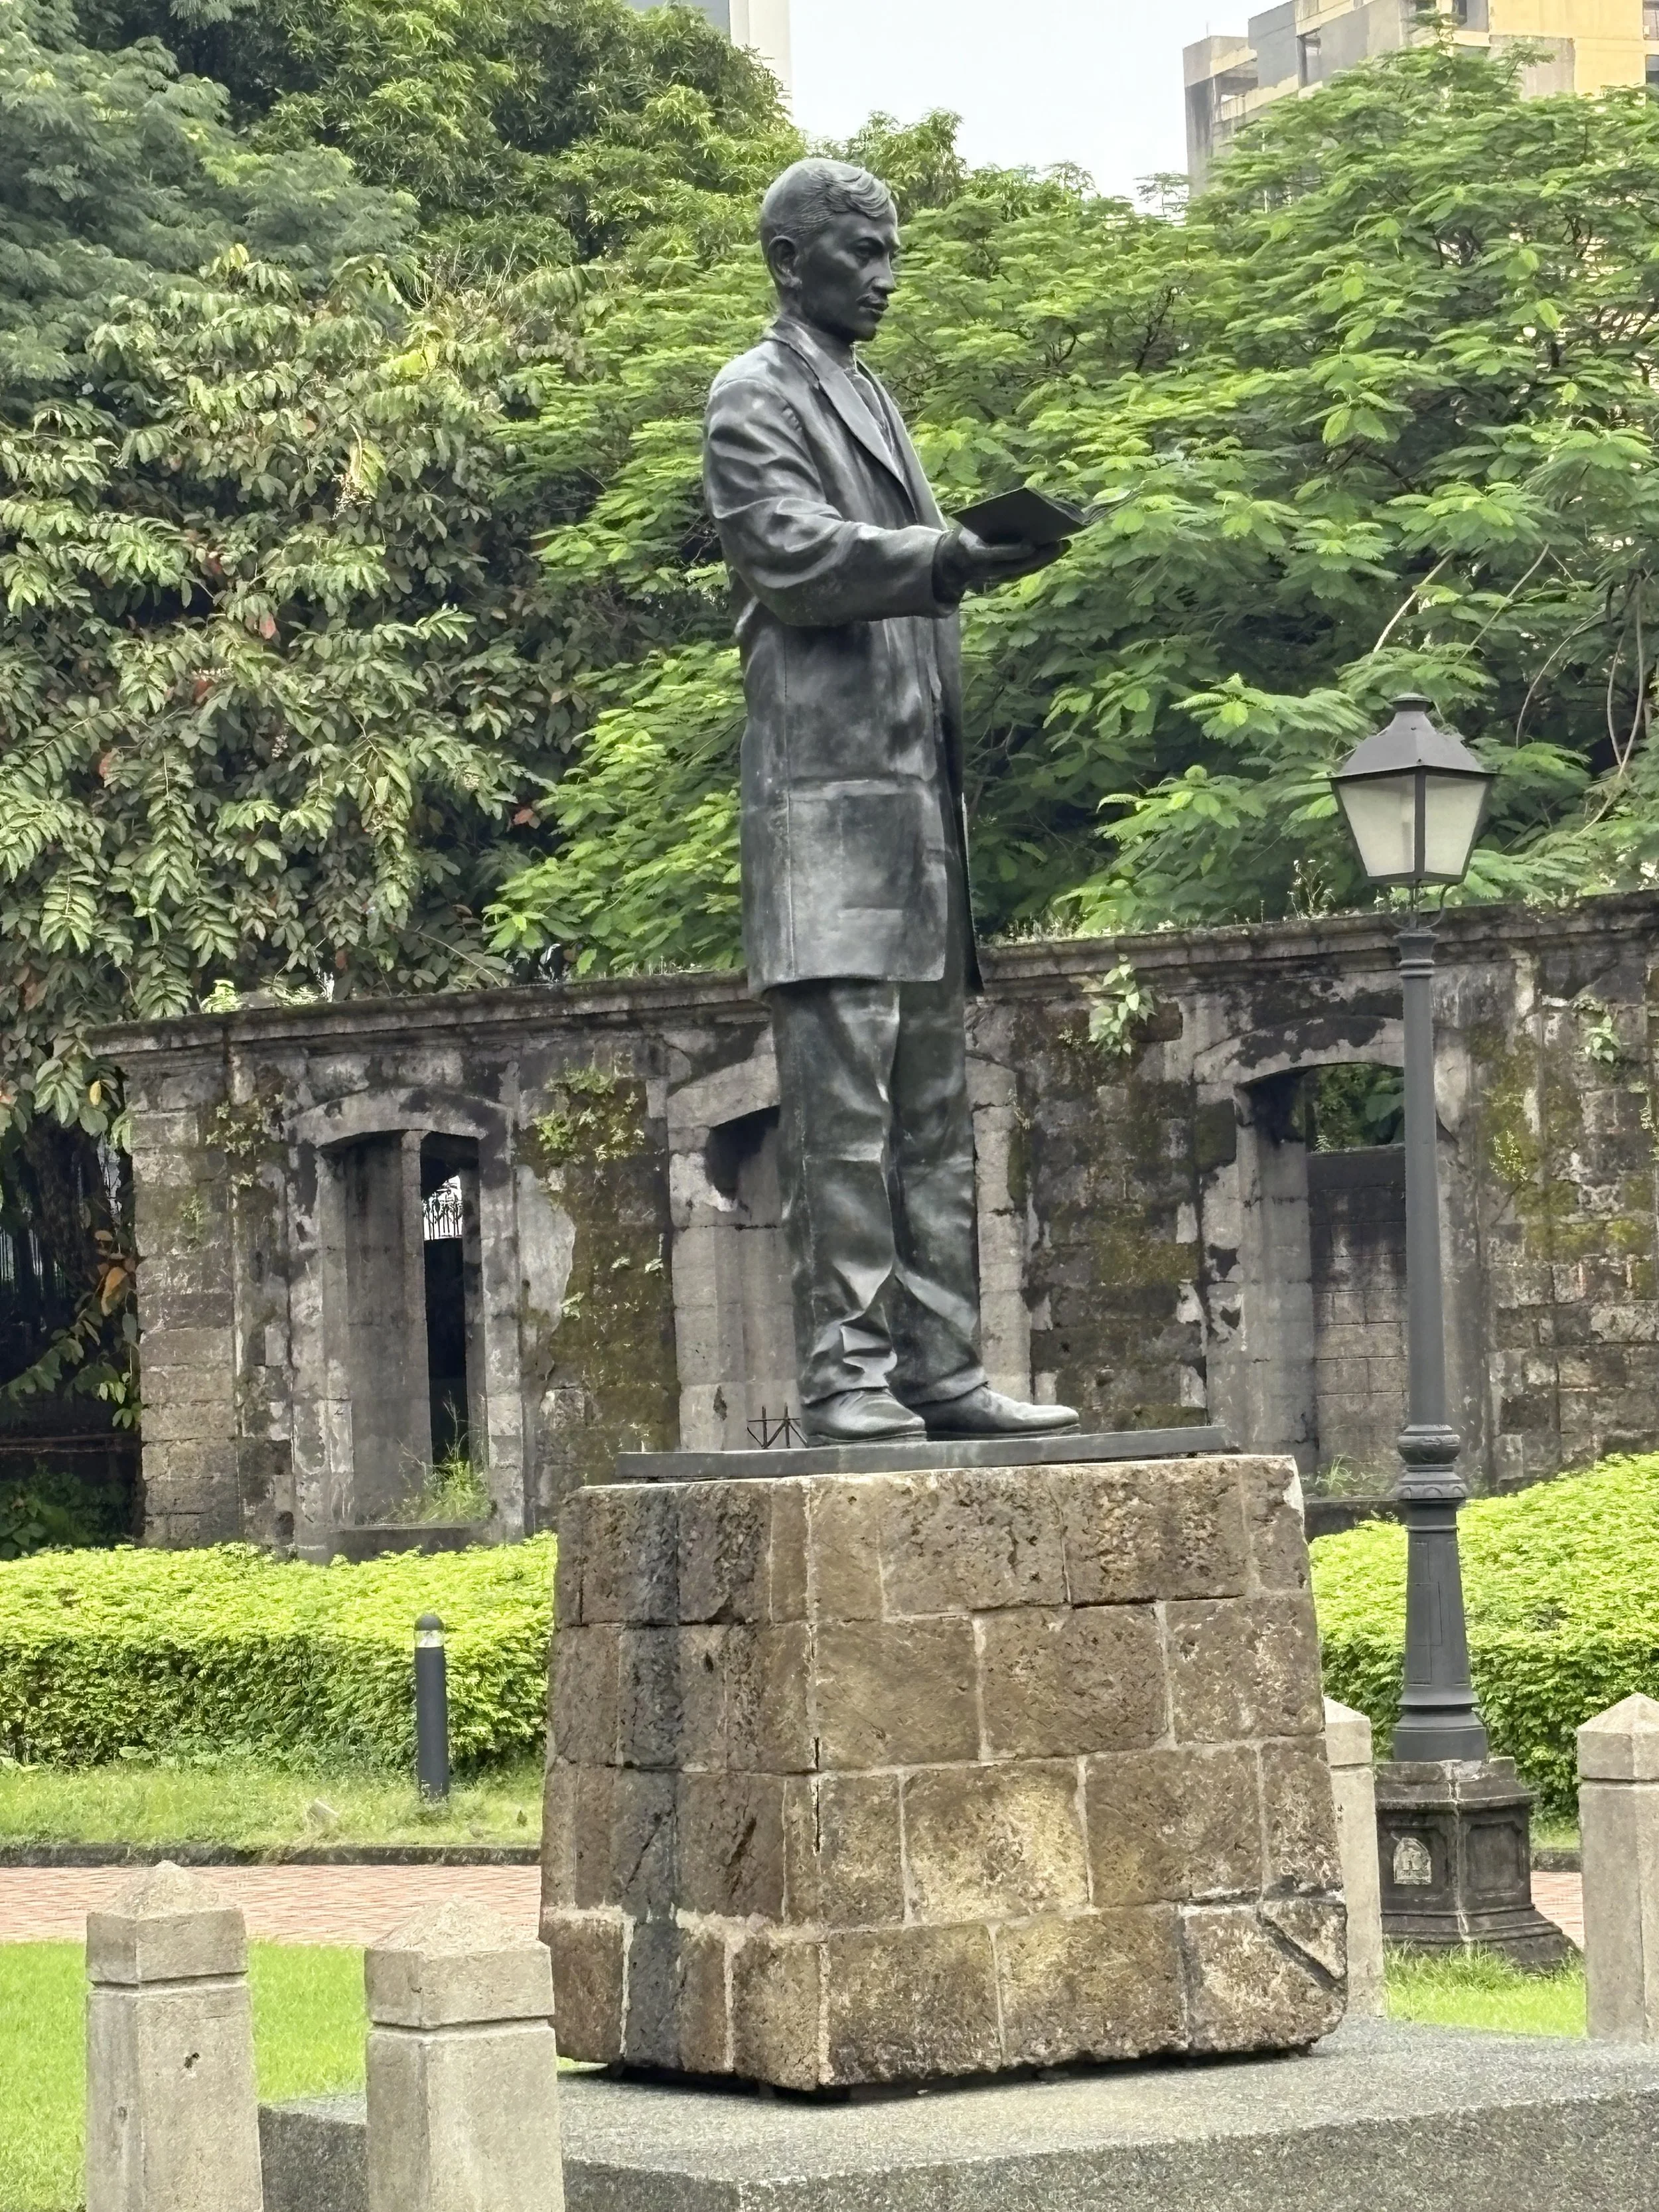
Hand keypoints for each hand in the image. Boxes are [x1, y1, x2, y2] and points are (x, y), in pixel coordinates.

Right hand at [934, 524, 1067, 602]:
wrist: (954, 563)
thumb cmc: (966, 536)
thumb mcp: (969, 526)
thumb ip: (988, 519)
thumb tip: (1016, 505)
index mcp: (975, 554)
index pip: (996, 554)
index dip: (1013, 551)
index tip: (1030, 544)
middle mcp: (988, 570)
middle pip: (1017, 565)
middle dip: (1039, 556)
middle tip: (1058, 543)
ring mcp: (998, 577)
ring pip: (1026, 570)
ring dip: (1046, 559)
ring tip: (1064, 545)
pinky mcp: (1007, 577)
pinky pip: (1027, 570)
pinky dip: (1043, 561)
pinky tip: (1057, 550)